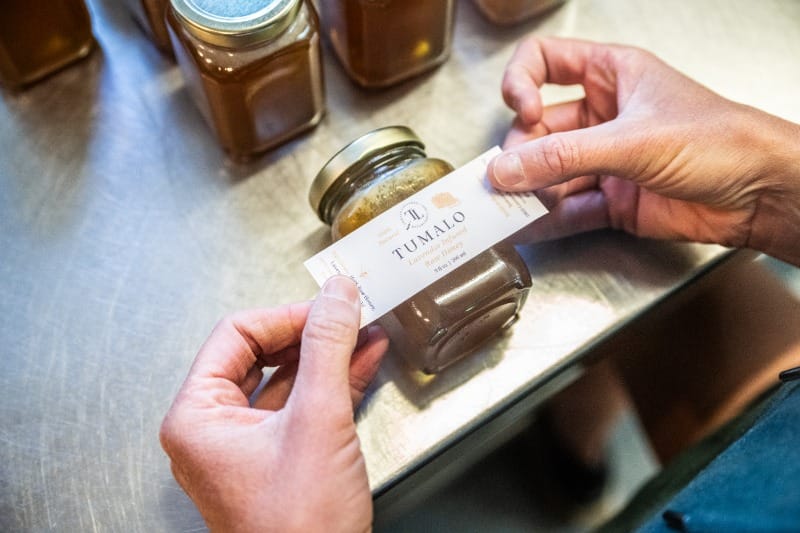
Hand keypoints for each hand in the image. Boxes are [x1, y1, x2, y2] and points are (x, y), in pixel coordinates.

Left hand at [159, 276, 388, 532]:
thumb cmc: (298, 529)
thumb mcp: (317, 420)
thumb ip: (327, 348)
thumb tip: (336, 297)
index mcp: (197, 418)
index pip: (237, 334)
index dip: (287, 315)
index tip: (327, 308)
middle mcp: (213, 431)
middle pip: (260, 355)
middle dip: (310, 334)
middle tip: (345, 315)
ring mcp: (245, 448)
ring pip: (286, 381)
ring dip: (327, 356)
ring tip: (362, 331)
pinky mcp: (277, 461)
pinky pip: (301, 408)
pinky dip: (331, 384)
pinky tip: (361, 363)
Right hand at [488, 37, 799, 265]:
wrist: (759, 194)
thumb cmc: (719, 141)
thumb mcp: (633, 140)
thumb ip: (564, 157)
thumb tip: (508, 168)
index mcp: (610, 76)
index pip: (545, 61)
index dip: (522, 82)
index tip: (521, 109)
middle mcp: (602, 116)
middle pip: (539, 128)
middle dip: (521, 153)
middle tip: (507, 178)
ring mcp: (605, 160)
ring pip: (550, 173)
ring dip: (531, 191)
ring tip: (513, 208)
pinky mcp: (612, 200)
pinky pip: (568, 208)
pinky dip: (549, 219)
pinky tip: (532, 227)